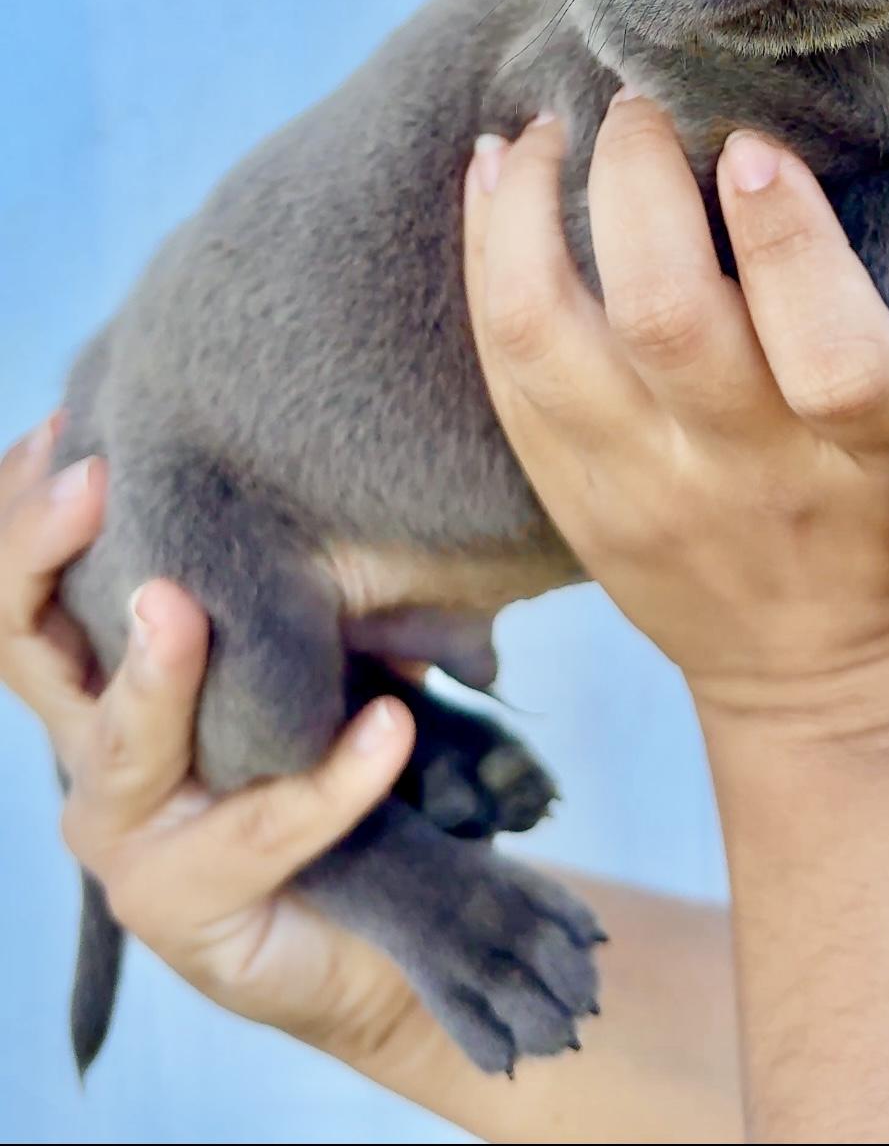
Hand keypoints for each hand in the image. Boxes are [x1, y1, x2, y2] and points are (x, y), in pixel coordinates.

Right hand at [0, 418, 419, 1060]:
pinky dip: (330, 779)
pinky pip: (257, 829)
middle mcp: (87, 750)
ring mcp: (121, 834)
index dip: (25, 510)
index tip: (68, 427)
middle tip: (97, 479)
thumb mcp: (305, 644)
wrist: (371, 923)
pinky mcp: (178, 906)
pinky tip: (388, 729)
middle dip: (44, 552)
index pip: (24, 588)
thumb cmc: (322, 758)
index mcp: (95, 675)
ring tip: (182, 607)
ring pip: (120, 743)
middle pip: (21, 643)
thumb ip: (297, 576)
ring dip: (153, 672)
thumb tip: (338, 474)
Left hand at [465, 95, 888, 743]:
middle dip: (639, 182)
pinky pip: (503, 361)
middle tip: (642, 100)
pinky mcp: (575, 496)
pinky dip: (487, 250)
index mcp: (876, 450)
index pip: (831, 353)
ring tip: (545, 126)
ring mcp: (647, 488)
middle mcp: (753, 471)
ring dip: (533, 206)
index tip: (757, 146)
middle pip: (667, 319)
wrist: (831, 686)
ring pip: (553, 332)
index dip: (788, 240)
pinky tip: (495, 170)